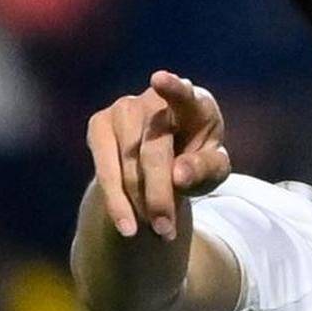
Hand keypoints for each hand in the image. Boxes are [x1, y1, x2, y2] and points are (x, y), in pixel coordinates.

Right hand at [86, 70, 229, 238]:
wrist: (161, 166)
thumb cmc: (196, 163)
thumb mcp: (212, 171)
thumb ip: (204, 169)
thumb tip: (179, 175)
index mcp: (195, 103)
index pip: (184, 94)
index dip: (173, 87)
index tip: (159, 80)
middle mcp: (155, 99)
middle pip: (155, 152)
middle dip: (160, 195)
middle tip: (167, 231)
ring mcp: (123, 108)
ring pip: (129, 166)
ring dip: (142, 203)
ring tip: (158, 231)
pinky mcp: (99, 124)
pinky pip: (105, 170)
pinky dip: (118, 202)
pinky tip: (127, 226)